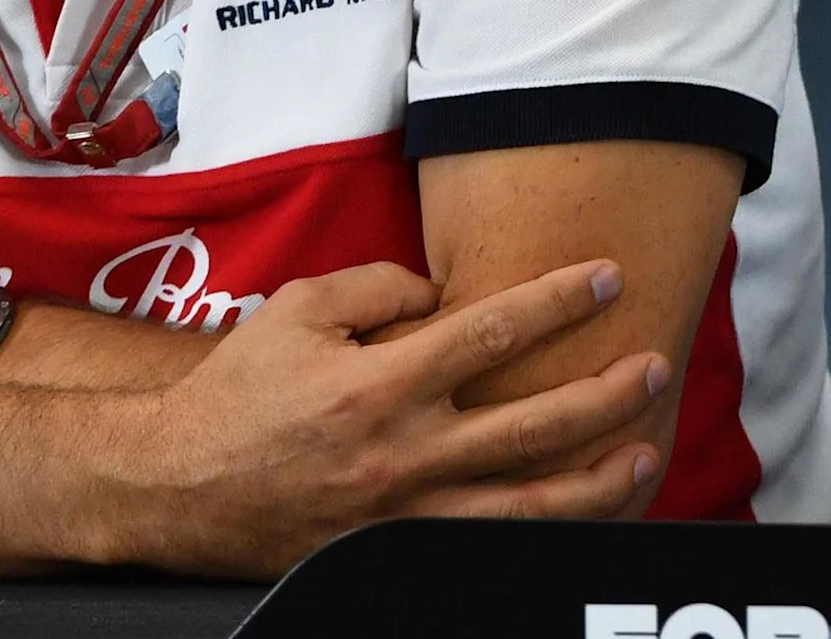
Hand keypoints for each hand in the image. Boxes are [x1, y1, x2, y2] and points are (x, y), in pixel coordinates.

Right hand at [108, 257, 666, 575]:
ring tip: (647, 452)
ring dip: (598, 480)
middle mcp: (403, 453)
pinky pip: (488, 545)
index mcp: (380, 384)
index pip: (494, 332)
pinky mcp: (397, 551)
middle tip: (654, 363)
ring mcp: (404, 513)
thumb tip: (445, 294)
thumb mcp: (299, 310)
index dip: (560, 301)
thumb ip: (379, 289)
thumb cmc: (239, 392)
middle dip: (606, 392)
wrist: (176, 487)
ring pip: (527, 505)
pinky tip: (581, 515)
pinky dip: (543, 532)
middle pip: (534, 423)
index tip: (607, 278)